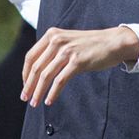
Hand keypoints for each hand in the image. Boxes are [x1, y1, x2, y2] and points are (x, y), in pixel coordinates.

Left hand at [20, 25, 138, 106]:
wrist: (113, 42)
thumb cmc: (91, 45)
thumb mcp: (67, 41)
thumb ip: (53, 50)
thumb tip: (38, 70)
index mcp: (51, 35)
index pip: (30, 57)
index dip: (25, 74)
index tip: (25, 86)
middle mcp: (57, 41)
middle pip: (35, 68)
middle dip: (28, 86)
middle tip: (25, 98)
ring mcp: (67, 51)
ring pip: (45, 76)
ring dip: (38, 92)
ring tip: (35, 102)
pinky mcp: (77, 61)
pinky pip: (60, 81)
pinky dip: (52, 93)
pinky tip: (49, 100)